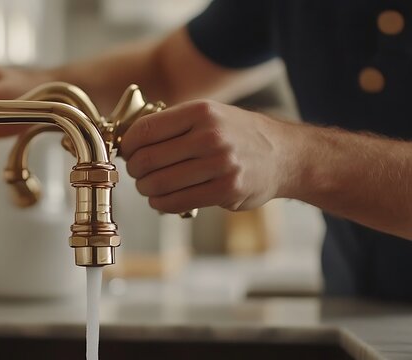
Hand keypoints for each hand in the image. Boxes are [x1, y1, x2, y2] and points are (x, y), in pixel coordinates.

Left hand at [121, 100, 291, 212]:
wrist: (284, 154)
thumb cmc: (237, 134)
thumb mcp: (210, 114)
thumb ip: (174, 124)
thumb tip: (130, 143)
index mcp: (201, 111)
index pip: (145, 130)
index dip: (128, 145)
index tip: (127, 153)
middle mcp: (210, 136)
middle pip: (148, 159)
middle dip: (135, 170)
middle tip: (137, 172)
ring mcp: (220, 164)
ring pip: (159, 183)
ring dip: (146, 189)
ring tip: (149, 187)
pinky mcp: (226, 190)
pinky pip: (176, 202)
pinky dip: (160, 204)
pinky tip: (161, 200)